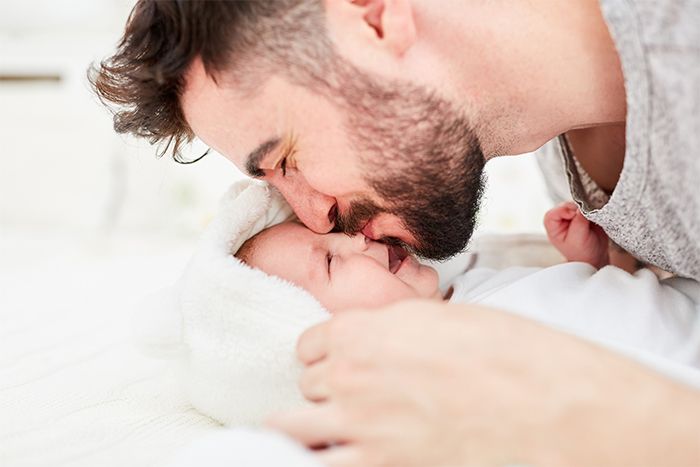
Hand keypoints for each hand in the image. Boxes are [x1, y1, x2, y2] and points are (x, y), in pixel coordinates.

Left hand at [269, 301, 699, 465]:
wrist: (553, 408)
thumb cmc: (512, 355)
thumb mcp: (448, 320)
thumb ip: (397, 330)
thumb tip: (381, 338)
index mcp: (365, 330)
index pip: (310, 344)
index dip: (328, 354)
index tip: (343, 363)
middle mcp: (351, 377)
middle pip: (306, 385)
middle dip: (326, 391)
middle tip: (355, 399)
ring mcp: (360, 427)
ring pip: (293, 427)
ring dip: (309, 429)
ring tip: (333, 432)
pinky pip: (321, 466)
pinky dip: (324, 460)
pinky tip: (345, 455)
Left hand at [544, 202, 608, 267]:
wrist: (595, 257)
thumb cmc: (582, 253)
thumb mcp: (578, 238)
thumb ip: (579, 222)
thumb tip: (582, 207)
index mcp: (553, 228)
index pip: (552, 214)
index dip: (563, 211)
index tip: (574, 214)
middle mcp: (560, 220)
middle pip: (565, 206)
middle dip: (576, 209)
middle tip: (586, 217)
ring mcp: (571, 216)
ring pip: (577, 204)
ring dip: (585, 208)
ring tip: (591, 219)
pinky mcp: (582, 214)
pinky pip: (586, 206)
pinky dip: (591, 208)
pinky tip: (594, 217)